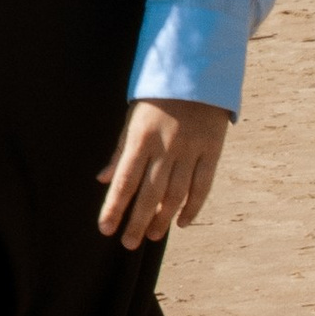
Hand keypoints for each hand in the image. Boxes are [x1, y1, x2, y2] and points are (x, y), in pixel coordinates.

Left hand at [97, 97, 228, 249]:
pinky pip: (202, 185)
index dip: (114, 207)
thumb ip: (120, 151)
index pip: (124, 180)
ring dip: (163, 218)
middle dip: (137, 221)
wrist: (197, 72)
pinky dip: (193, 206)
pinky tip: (182, 222)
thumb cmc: (158, 98)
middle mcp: (165, 146)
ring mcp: (190, 149)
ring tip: (152, 236)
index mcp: (141, 137)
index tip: (106, 229)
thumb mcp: (133, 118)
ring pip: (176, 193)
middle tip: (129, 243)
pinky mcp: (211, 150)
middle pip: (150, 193)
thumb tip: (103, 180)